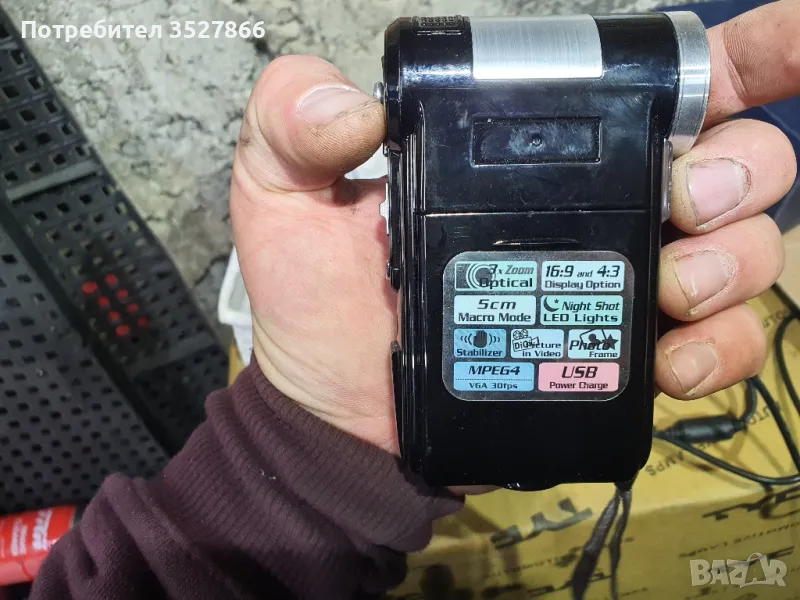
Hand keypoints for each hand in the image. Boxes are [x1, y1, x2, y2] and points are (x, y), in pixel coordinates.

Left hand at [230, 0, 798, 453]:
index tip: (789, 44)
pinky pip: (713, 347)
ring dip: (731, 263)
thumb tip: (355, 108)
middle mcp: (594, 207)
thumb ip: (297, 122)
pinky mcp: (620, 359)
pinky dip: (715, 350)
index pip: (654, 88)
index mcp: (532, 154)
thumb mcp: (282, 193)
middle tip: (680, 204)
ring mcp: (616, 284)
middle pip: (731, 164)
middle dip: (739, 173)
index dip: (742, 59)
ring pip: (741, 252)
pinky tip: (668, 360)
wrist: (341, 414)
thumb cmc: (319, 302)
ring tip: (666, 287)